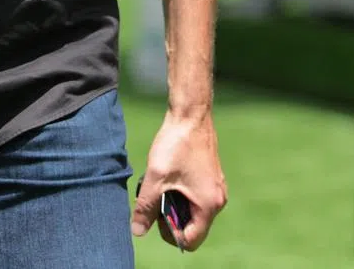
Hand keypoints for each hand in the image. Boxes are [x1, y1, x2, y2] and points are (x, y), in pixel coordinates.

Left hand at [131, 111, 227, 250]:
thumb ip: (146, 207)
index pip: (190, 240)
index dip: (170, 234)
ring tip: (159, 187)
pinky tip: (168, 177)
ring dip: (175, 205)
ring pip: (193, 211)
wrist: (190, 114)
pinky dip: (181, 194)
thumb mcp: (156, 177)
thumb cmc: (176, 144)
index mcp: (208, 205)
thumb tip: (136, 231)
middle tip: (154, 200)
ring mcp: (216, 188)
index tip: (154, 216)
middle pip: (193, 226)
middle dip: (171, 218)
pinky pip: (196, 197)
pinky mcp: (211, 177)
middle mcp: (217, 200)